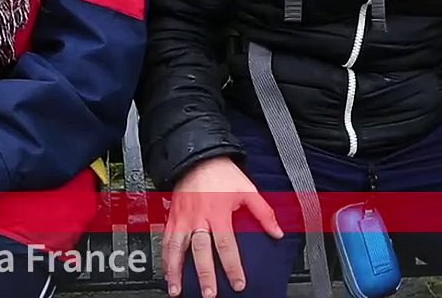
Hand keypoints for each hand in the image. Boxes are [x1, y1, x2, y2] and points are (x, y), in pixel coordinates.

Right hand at [161, 156, 282, 297]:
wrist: (197, 157)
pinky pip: (166, 240)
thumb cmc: (221, 173)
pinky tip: (166, 271)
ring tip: (176, 290)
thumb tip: (277, 232)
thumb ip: (263, 213)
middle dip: (204, 274)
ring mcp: (182, 219)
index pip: (226, 245)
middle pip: (200, 251)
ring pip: (177, 248)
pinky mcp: (172, 217)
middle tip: (208, 293)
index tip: (238, 284)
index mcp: (218, 213)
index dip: (232, 267)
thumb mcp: (247, 189)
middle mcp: (198, 219)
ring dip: (175, 271)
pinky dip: (165, 257)